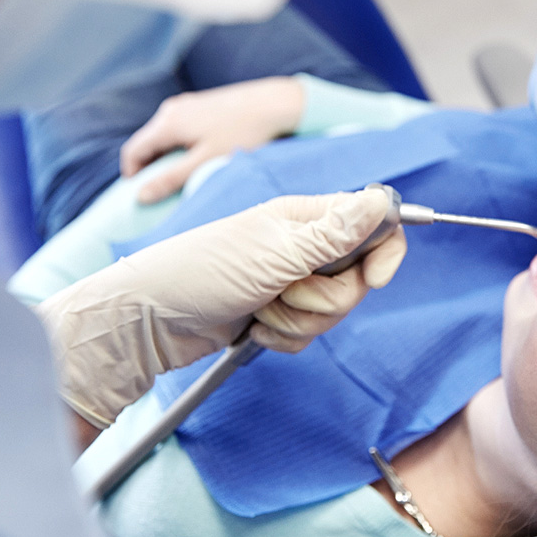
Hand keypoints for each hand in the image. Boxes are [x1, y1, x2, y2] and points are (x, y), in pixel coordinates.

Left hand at [38, 188, 407, 426]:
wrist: (152, 319)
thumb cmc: (202, 272)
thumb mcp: (275, 252)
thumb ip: (334, 233)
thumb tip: (381, 199)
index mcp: (306, 217)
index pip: (373, 225)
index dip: (384, 253)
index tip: (375, 280)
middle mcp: (303, 246)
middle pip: (357, 280)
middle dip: (325, 299)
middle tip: (287, 291)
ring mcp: (290, 281)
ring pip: (333, 312)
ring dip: (298, 321)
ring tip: (260, 309)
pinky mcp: (277, 312)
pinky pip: (308, 334)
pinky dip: (284, 337)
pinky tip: (254, 328)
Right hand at [119, 76, 304, 203]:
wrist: (274, 103)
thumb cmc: (243, 134)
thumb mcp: (205, 162)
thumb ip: (172, 179)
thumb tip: (141, 197)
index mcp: (167, 123)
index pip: (133, 151)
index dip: (132, 175)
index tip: (141, 195)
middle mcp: (171, 110)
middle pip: (147, 142)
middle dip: (149, 167)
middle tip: (162, 190)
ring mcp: (186, 104)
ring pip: (163, 134)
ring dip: (166, 156)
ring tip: (182, 177)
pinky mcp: (200, 104)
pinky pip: (179, 127)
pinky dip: (179, 145)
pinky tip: (199, 157)